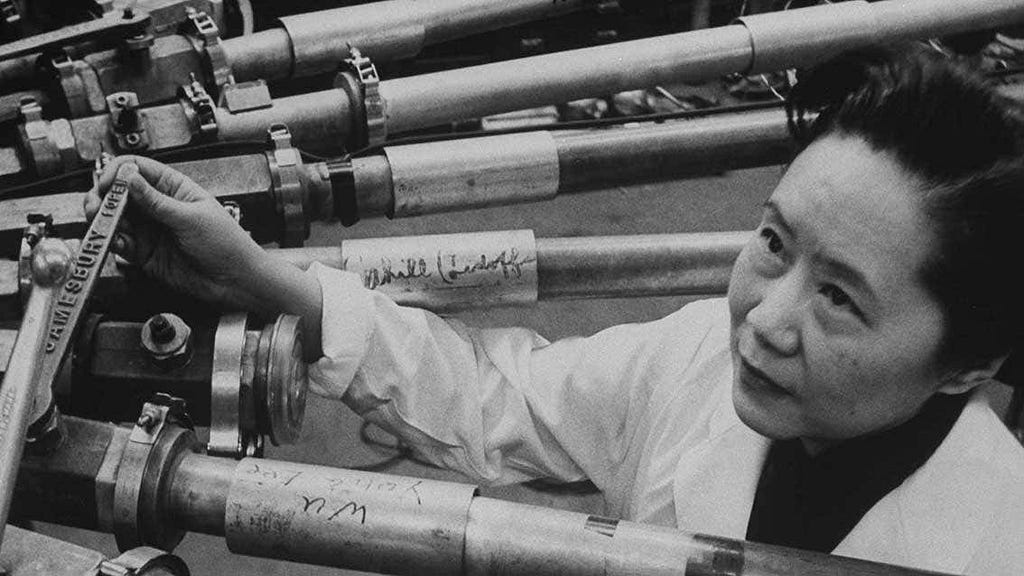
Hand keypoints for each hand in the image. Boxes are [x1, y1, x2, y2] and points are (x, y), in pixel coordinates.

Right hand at [84, 155, 268, 308]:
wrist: (235, 280)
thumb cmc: (227, 244)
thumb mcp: (191, 218)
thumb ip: (156, 201)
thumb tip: (130, 179)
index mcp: (174, 188)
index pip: (138, 169)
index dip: (118, 173)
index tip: (108, 184)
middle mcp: (158, 207)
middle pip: (119, 194)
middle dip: (103, 198)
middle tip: (97, 207)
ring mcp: (151, 230)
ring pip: (116, 219)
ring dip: (105, 220)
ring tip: (105, 225)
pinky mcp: (146, 253)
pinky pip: (121, 244)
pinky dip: (114, 242)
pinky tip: (118, 242)